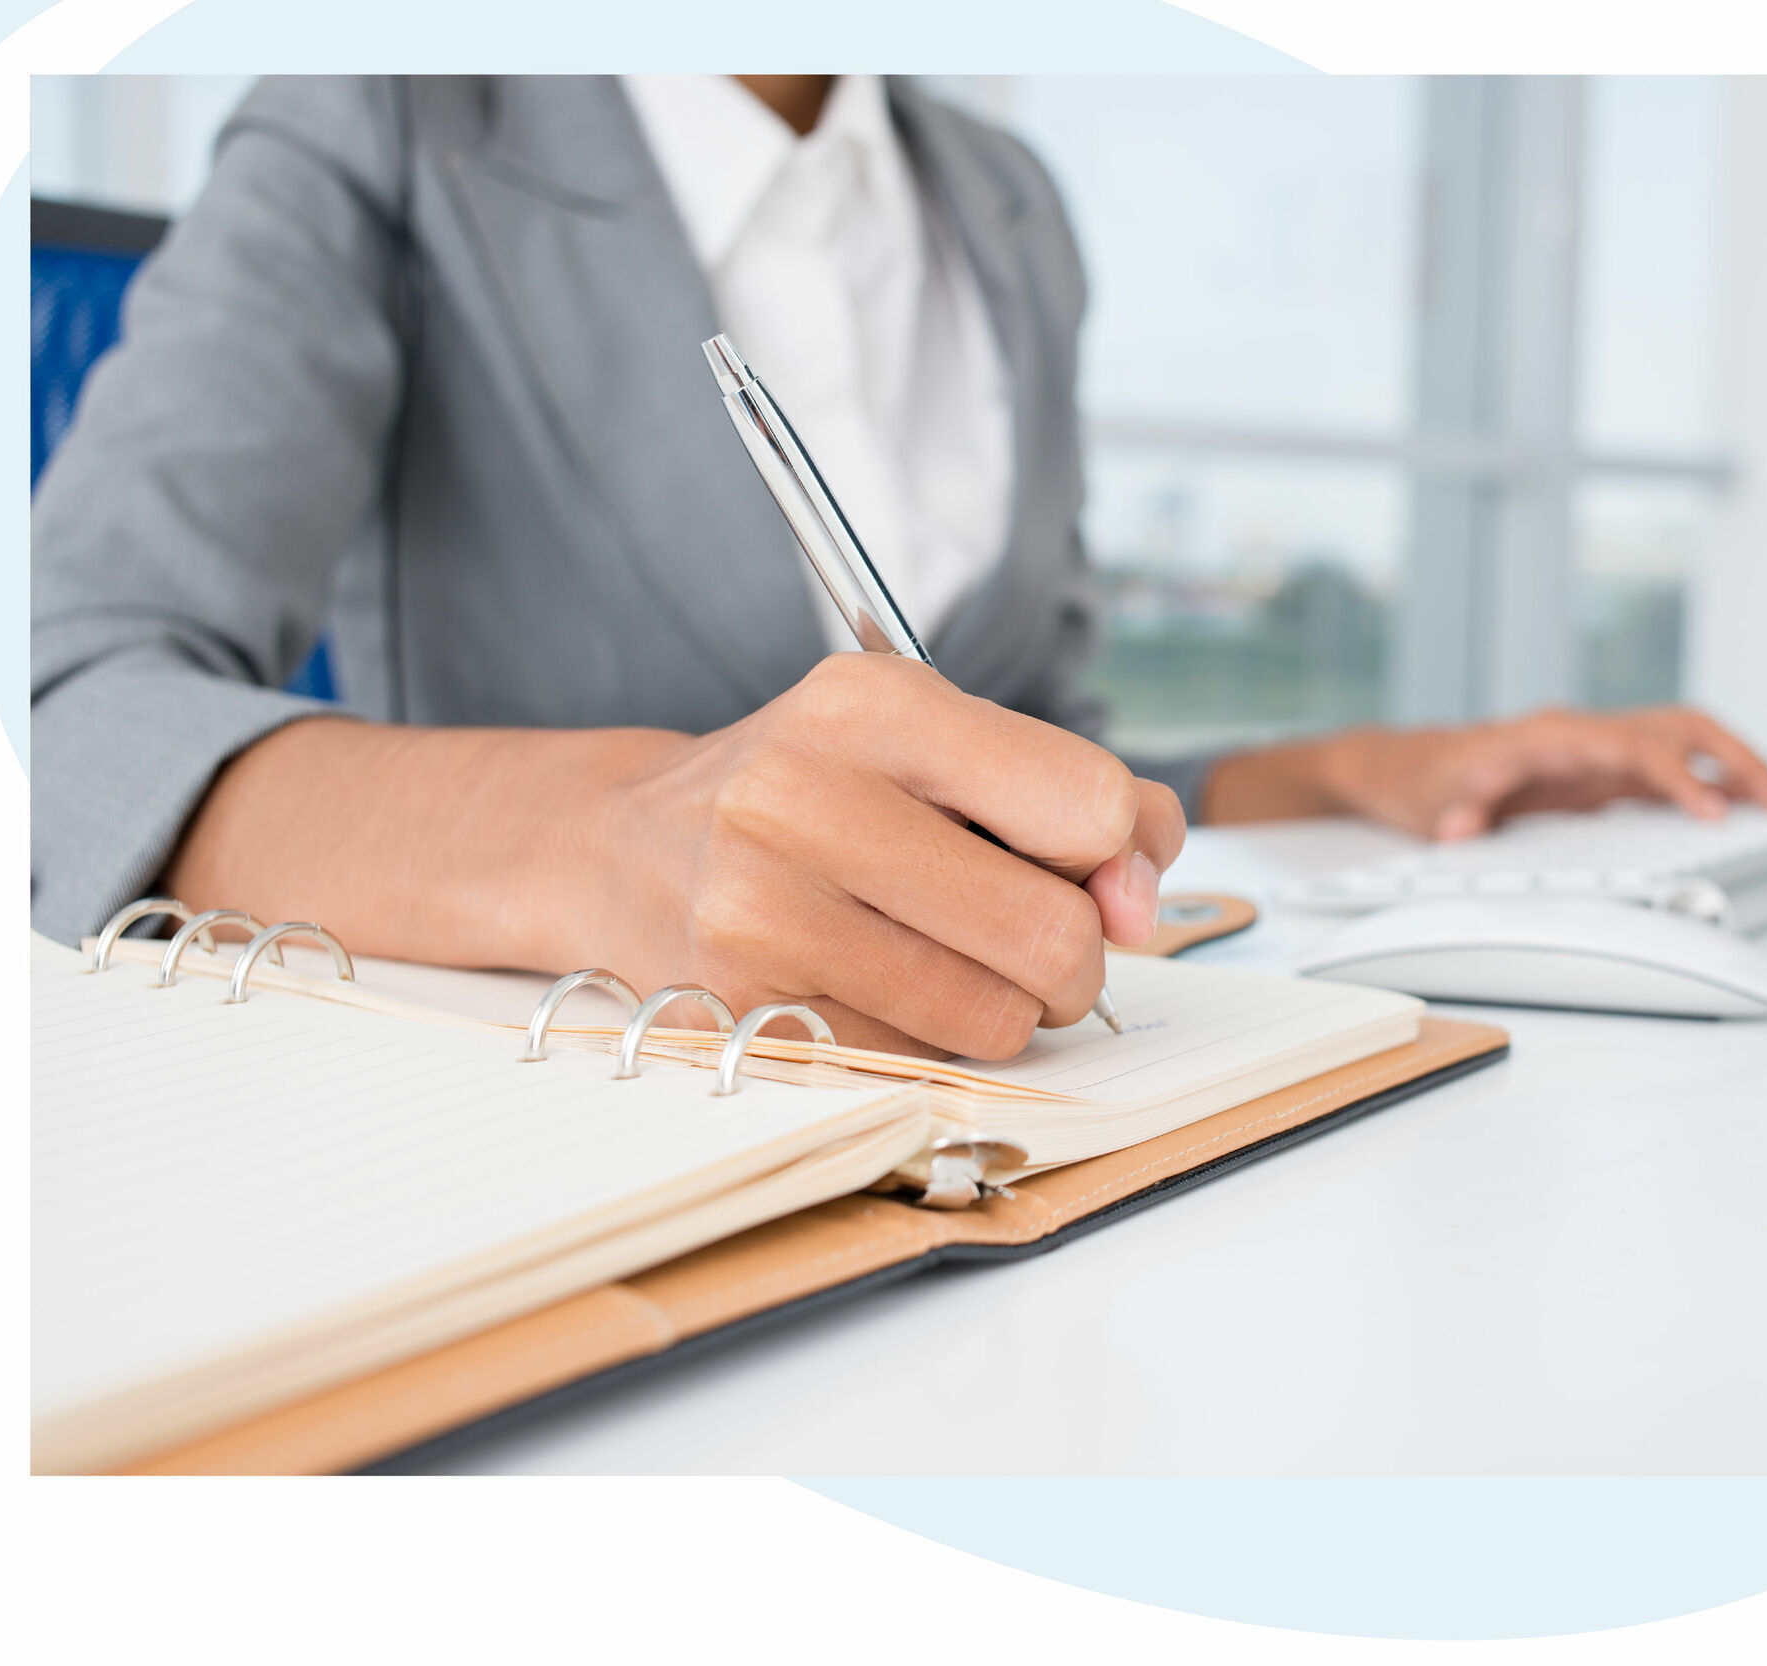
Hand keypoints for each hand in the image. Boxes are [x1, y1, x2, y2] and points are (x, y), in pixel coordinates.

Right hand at [166, 654, 1183, 1060]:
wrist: (621, 846)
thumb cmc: (813, 791)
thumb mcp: (935, 744)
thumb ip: (1075, 801)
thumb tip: (1144, 898)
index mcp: (875, 702)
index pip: (1088, 803)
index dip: (1120, 854)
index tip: (1092, 866)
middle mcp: (808, 794)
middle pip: (1052, 931)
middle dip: (1074, 957)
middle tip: (1035, 941)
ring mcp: (762, 908)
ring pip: (995, 1018)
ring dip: (1009, 1011)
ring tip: (954, 963)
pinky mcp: (741, 1005)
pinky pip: (918, 1062)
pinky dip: (930, 1044)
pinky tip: (879, 988)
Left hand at [1202, 705, 1766, 839]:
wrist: (1398, 766)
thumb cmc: (1418, 779)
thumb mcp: (1428, 801)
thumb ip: (1452, 812)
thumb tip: (1463, 827)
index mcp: (1552, 734)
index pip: (1634, 747)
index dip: (1677, 778)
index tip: (1713, 810)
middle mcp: (1582, 734)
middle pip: (1679, 728)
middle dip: (1736, 757)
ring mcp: (1594, 752)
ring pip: (1683, 742)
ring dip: (1735, 765)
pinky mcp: (1596, 774)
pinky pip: (1666, 770)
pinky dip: (1709, 783)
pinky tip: (1737, 808)